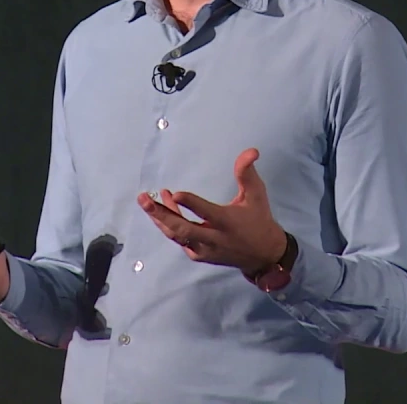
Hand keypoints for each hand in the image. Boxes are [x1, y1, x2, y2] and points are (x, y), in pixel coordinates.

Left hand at [138, 148, 286, 274]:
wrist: (263, 254)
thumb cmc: (259, 219)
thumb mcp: (257, 195)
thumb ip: (247, 173)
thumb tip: (250, 150)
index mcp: (228, 222)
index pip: (207, 213)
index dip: (191, 204)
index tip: (175, 193)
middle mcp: (214, 238)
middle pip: (182, 229)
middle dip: (161, 214)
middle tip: (143, 199)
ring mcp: (204, 249)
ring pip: (176, 235)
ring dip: (160, 218)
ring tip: (146, 201)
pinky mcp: (199, 255)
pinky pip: (179, 240)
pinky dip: (168, 226)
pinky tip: (162, 210)